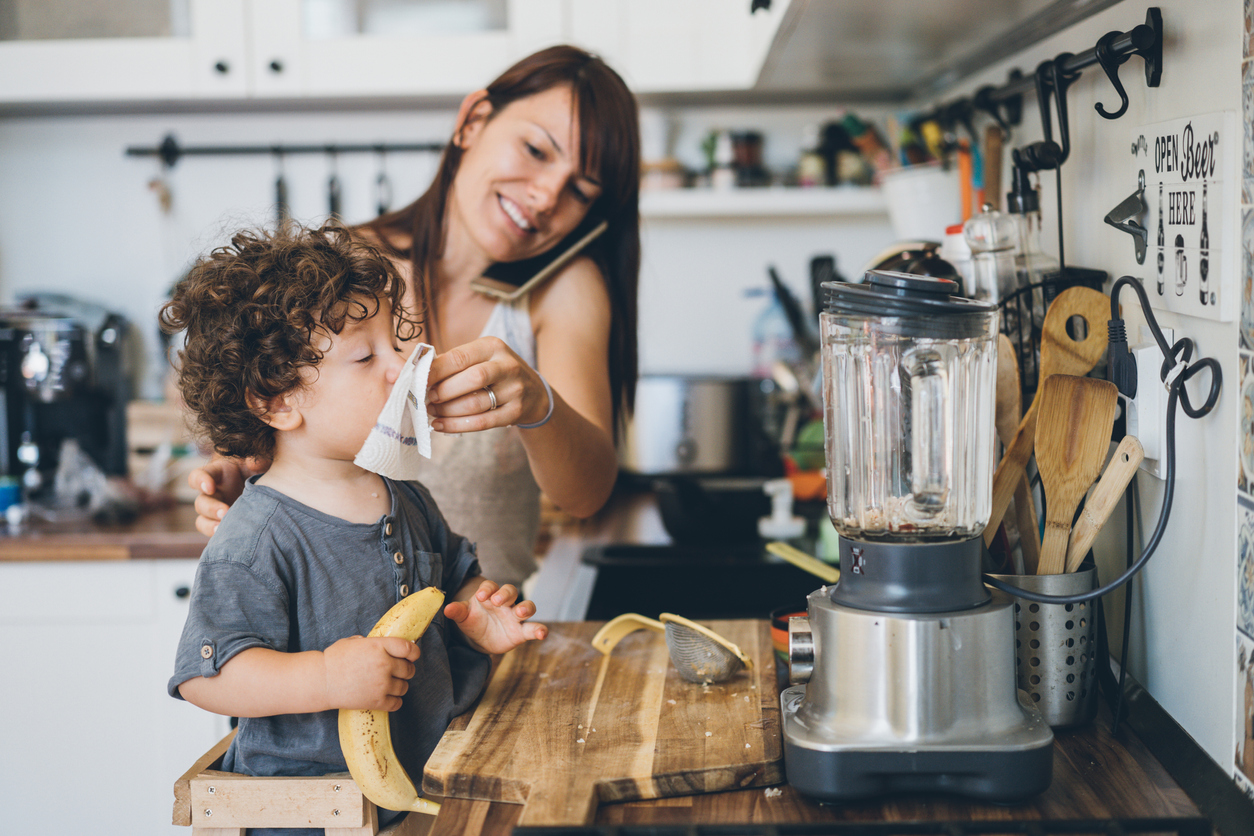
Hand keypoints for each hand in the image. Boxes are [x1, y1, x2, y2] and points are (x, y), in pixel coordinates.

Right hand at [188, 455, 270, 536]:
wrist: (277, 488)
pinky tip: (231, 540)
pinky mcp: (226, 525)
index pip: (198, 476)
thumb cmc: (265, 469)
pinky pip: (216, 535)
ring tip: (223, 529)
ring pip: (203, 521)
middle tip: (225, 512)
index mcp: (218, 474)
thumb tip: (254, 464)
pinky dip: (220, 537)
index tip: (209, 487)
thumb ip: (259, 460)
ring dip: (211, 526)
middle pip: (201, 503)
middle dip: (211, 508)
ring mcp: (219, 511)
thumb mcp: (263, 461)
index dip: (200, 481)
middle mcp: (215, 493)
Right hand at [321, 635, 420, 711]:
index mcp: (379, 646)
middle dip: (405, 670)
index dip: (414, 653)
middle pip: (409, 670)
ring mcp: (382, 684)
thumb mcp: (354, 642)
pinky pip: (397, 703)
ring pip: (404, 687)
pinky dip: (394, 701)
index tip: (412, 656)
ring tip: (388, 685)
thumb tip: (383, 645)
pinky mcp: (376, 701)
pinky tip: (388, 697)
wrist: (321, 681)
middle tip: (398, 672)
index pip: (409, 649)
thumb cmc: (335, 659)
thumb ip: (372, 643)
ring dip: (399, 686)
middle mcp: (384, 664)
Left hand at [427, 337, 549, 432]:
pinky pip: (482, 422)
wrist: (534, 393)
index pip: (459, 357)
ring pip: (475, 403)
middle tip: (427, 399)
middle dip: (443, 391)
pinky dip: (457, 425)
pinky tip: (441, 426)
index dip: (435, 371)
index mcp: (493, 346)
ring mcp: (515, 389)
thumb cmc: (495, 373)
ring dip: (448, 411)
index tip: (416, 381)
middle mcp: (507, 365)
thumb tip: (417, 373)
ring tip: (432, 412)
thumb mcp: (481, 358)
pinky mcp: (516, 412)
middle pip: (471, 379)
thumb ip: (453, 363)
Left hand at [444, 580, 546, 654]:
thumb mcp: (463, 616)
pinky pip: (533, 628)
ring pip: (526, 606)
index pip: (491, 587)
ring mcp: (514, 617)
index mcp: (489, 596)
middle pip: (511, 591)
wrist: (480, 638)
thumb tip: (446, 609)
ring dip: (526, 608)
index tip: (480, 597)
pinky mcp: (521, 632)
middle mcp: (505, 603)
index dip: (487, 589)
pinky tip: (543, 633)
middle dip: (505, 594)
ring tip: (521, 613)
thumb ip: (457, 611)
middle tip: (497, 601)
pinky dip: (540, 630)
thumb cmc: (473, 620)